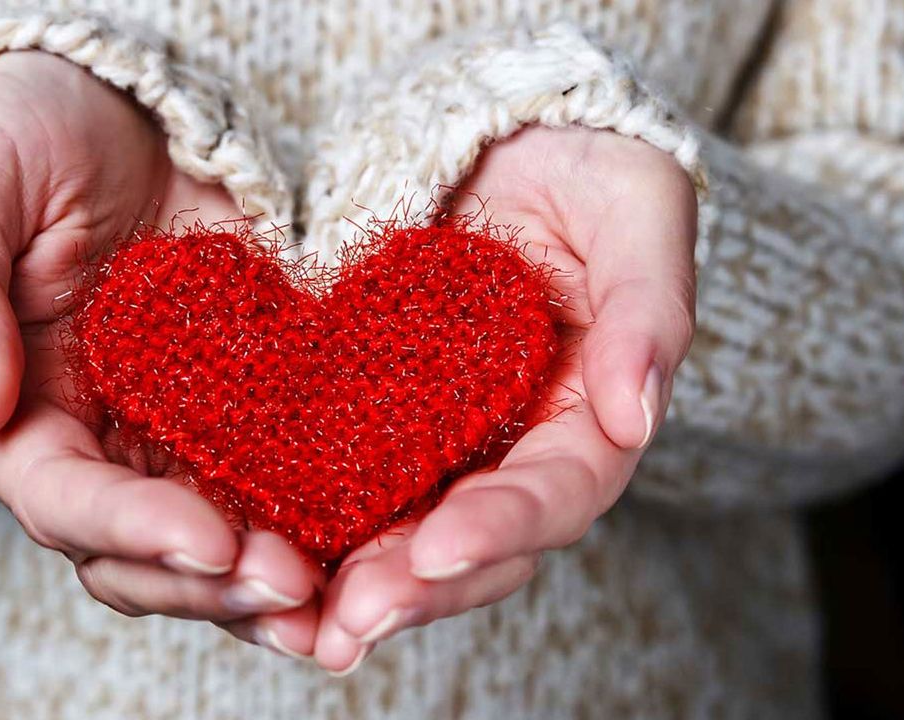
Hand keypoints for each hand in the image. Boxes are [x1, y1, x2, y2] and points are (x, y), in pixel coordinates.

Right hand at [0, 51, 320, 655]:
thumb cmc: (24, 136)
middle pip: (143, 555)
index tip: (211, 542)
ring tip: (339, 602)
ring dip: (269, 586)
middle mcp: (98, 446)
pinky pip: (281, 482)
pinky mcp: (250, 409)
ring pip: (216, 543)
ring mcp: (177, 434)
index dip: (132, 531)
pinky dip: (321, 522)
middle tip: (297, 592)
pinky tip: (377, 539)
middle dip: (214, 586)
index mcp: (20, 413)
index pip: (63, 500)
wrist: (120, 109)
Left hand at [311, 126, 697, 672]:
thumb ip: (648, 306)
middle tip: (353, 623)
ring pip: (402, 533)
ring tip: (301, 623)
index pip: (559, 490)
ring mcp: (441, 442)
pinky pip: (340, 482)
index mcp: (587, 415)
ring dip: (355, 585)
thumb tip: (635, 414)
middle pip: (475, 542)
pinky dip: (306, 526)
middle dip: (416, 588)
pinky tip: (255, 554)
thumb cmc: (583, 165)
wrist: (497, 139)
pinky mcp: (373, 420)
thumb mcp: (635, 207)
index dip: (505, 525)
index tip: (441, 549)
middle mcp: (513, 448)